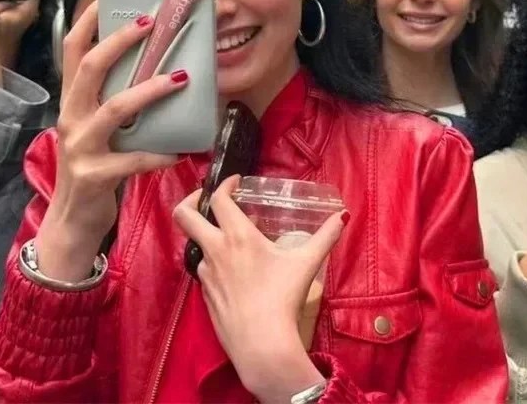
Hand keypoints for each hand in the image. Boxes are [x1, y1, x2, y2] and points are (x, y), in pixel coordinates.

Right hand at [35, 2, 186, 282]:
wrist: (72, 221)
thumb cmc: (94, 165)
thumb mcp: (98, 127)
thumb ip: (116, 100)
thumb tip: (159, 67)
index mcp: (72, 101)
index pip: (72, 51)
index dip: (86, 22)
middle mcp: (72, 117)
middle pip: (91, 68)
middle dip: (120, 41)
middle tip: (152, 22)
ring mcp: (81, 147)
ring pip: (115, 109)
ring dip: (150, 91)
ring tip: (180, 78)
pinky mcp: (96, 176)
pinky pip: (133, 160)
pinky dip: (159, 153)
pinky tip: (179, 151)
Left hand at [173, 176, 346, 402]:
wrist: (261, 345)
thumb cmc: (283, 298)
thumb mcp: (306, 263)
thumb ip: (326, 236)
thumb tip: (343, 216)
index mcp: (237, 235)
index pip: (219, 199)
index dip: (224, 185)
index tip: (235, 182)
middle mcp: (215, 249)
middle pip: (183, 215)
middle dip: (192, 200)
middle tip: (208, 199)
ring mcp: (206, 274)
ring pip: (195, 244)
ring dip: (207, 235)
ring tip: (229, 238)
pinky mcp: (204, 295)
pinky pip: (204, 269)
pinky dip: (214, 261)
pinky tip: (233, 270)